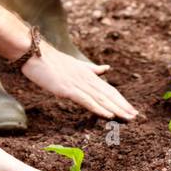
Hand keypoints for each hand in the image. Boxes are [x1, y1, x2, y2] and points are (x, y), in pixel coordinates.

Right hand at [21, 41, 139, 121]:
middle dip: (123, 106)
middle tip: (136, 116)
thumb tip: (106, 69)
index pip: (108, 89)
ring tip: (128, 118)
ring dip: (116, 109)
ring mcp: (78, 84)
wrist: (34, 53)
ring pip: (101, 99)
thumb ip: (92, 69)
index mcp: (88, 75)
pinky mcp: (68, 89)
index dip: (121, 100)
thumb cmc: (51, 61)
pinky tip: (109, 115)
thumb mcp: (75, 65)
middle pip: (108, 94)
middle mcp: (86, 79)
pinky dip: (99, 108)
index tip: (132, 109)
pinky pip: (87, 101)